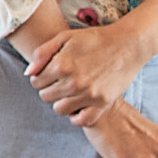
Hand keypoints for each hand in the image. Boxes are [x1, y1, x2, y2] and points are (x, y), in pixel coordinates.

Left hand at [25, 19, 151, 126]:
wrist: (128, 44)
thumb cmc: (95, 38)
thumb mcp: (65, 37)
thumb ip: (42, 53)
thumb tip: (29, 74)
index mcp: (61, 65)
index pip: (36, 82)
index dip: (41, 77)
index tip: (50, 74)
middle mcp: (73, 82)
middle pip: (46, 97)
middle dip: (49, 89)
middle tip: (61, 81)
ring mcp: (88, 94)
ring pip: (60, 110)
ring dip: (61, 102)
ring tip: (70, 92)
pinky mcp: (103, 103)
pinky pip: (81, 120)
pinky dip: (77, 116)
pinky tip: (79, 105)